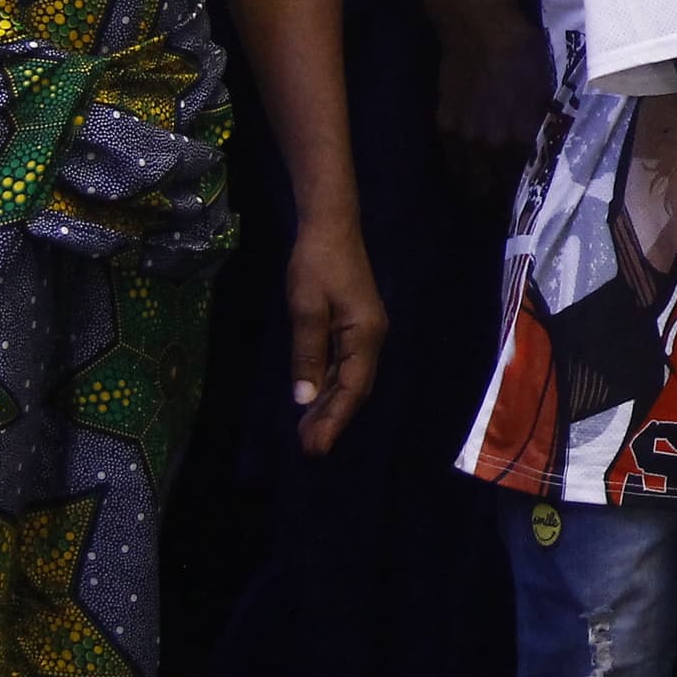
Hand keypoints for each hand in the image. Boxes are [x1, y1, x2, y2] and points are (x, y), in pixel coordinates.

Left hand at [284, 225, 388, 454]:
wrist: (330, 227)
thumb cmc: (317, 264)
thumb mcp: (306, 308)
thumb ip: (307, 353)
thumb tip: (304, 398)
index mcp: (365, 335)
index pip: (352, 388)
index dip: (334, 420)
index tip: (314, 447)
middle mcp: (371, 339)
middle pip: (355, 389)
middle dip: (332, 420)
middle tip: (307, 448)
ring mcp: (365, 333)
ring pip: (350, 379)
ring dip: (330, 406)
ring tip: (307, 432)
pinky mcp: (354, 327)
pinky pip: (344, 366)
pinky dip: (329, 387)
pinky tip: (314, 400)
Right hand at [433, 1, 554, 208]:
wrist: (478, 28)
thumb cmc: (522, 52)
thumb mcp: (546, 88)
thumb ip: (543, 123)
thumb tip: (547, 146)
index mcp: (523, 135)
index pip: (528, 180)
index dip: (530, 190)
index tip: (533, 196)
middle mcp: (493, 144)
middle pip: (498, 188)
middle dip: (505, 194)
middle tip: (511, 193)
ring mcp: (465, 138)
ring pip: (473, 182)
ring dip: (482, 187)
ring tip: (490, 188)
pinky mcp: (444, 127)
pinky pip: (453, 164)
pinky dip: (463, 171)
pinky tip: (471, 170)